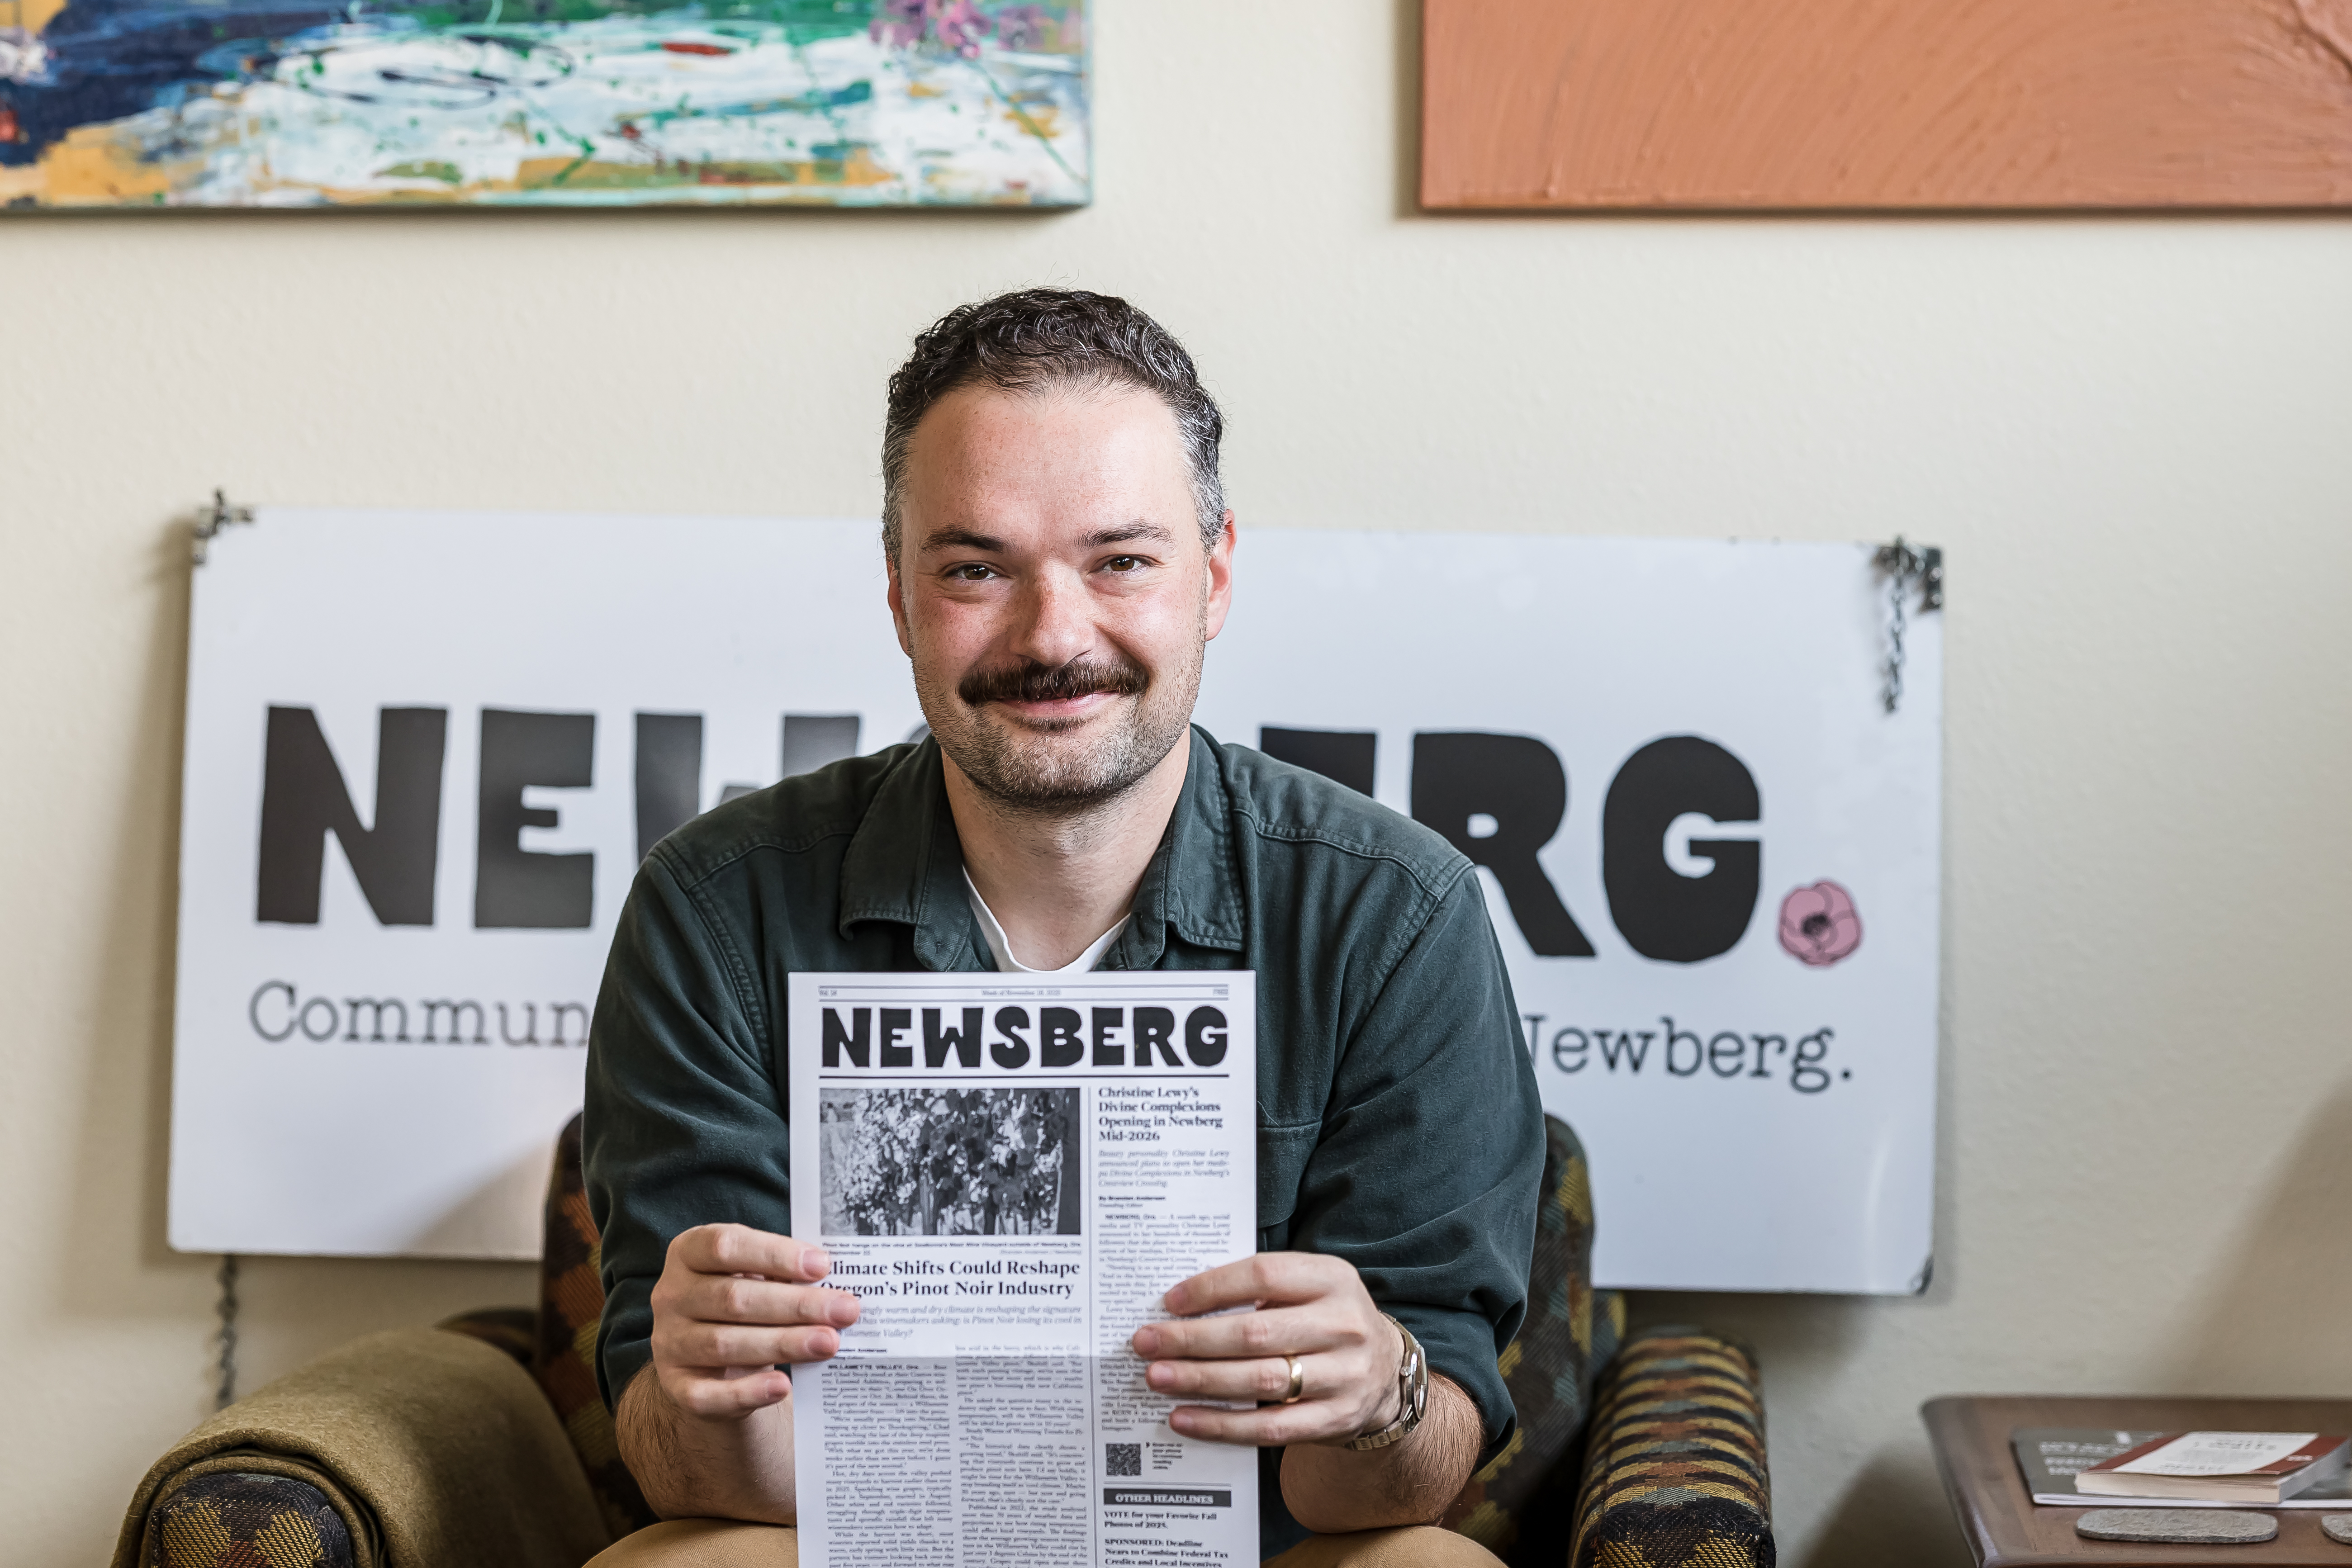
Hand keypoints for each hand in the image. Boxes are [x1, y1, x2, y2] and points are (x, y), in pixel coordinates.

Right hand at [648, 1223, 861, 1419]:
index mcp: (688, 1252)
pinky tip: (783, 1386)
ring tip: (830, 1342)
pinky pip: (708, 1395)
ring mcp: (669, 1343)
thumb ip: (786, 1273)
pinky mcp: (676, 1387)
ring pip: (725, 1345)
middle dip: (796, 1305)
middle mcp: (671, 1295)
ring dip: (784, 1343)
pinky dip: (747, 1392)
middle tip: (845, 1310)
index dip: (774, 1254)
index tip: (822, 1265)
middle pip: (733, 1299)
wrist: (714, 1359)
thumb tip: (837, 1285)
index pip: (725, 1246)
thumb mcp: (756, 1276)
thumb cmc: (746, 1303)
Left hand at [1128, 1253, 1401, 1446]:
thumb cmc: (1326, 1321)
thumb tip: (1181, 1304)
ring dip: (1200, 1380)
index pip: (1263, 1276)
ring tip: (1156, 1378)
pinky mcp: (1335, 1420)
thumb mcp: (1310, 1288)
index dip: (1212, 1288)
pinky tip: (1184, 1418)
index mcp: (1332, 1278)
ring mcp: (1344, 1376)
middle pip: (1255, 1333)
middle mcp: (1343, 1325)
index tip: (1169, 1301)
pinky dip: (1221, 1424)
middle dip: (1192, 1340)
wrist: (1385, 1372)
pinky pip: (1269, 1427)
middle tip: (1146, 1343)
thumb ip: (1259, 1289)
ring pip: (1259, 1381)